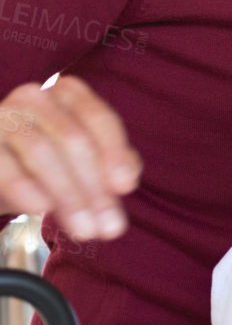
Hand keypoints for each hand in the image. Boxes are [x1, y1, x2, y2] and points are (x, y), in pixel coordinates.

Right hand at [0, 76, 139, 238]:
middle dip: (94, 188)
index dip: (114, 154)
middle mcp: (35, 96)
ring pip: (41, 151)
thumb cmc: (51, 164)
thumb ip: (113, 165)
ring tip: (84, 230)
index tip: (125, 188)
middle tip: (108, 227)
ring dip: (67, 195)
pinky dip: (23, 186)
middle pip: (73, 139)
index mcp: (69, 94)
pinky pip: (4, 163)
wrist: (0, 173)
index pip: (99, 119)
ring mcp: (4, 115)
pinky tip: (40, 208)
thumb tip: (127, 180)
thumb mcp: (86, 162)